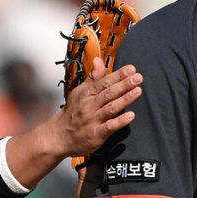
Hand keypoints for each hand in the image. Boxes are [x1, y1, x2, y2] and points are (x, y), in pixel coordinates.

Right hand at [3, 58, 140, 189]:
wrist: (58, 136)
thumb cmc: (71, 114)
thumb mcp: (79, 92)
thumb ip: (93, 77)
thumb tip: (99, 61)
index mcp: (86, 94)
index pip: (104, 82)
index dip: (118, 75)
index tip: (131, 69)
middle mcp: (89, 106)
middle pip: (108, 93)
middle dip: (124, 84)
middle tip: (138, 77)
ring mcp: (92, 120)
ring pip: (110, 108)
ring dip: (125, 99)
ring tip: (137, 91)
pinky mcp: (95, 135)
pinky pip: (109, 127)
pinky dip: (119, 121)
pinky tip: (130, 116)